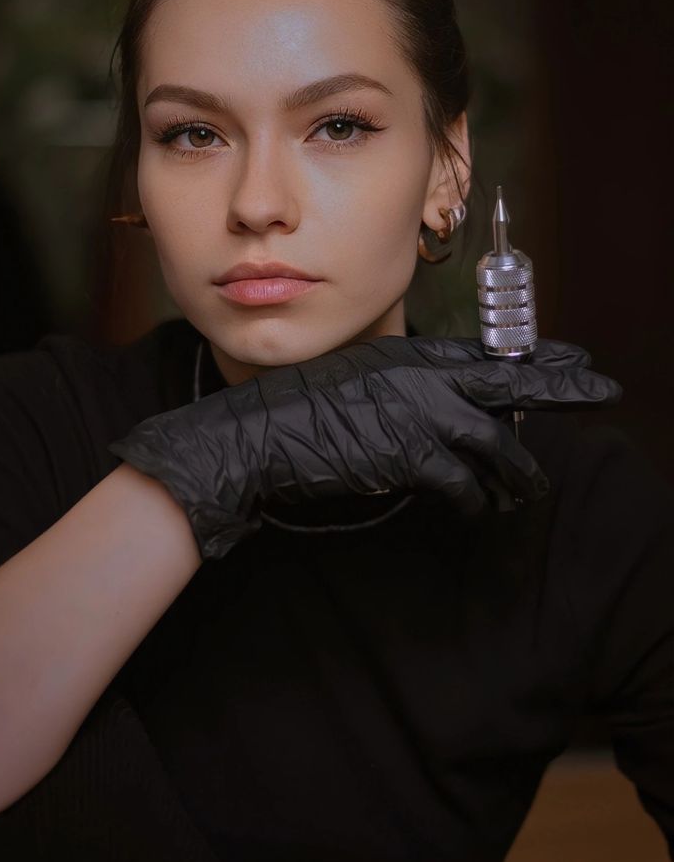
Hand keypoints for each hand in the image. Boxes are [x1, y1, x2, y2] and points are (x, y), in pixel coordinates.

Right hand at [108, 335, 621, 559]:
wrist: (258, 434)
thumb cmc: (297, 411)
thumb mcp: (355, 381)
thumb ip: (400, 390)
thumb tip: (432, 408)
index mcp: (409, 355)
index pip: (487, 352)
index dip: (535, 354)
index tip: (570, 356)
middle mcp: (423, 377)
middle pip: (510, 380)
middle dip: (562, 386)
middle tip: (603, 389)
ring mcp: (420, 414)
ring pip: (496, 442)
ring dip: (520, 471)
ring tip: (533, 490)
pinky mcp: (411, 455)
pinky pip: (463, 483)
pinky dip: (475, 500)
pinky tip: (480, 510)